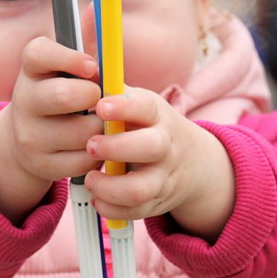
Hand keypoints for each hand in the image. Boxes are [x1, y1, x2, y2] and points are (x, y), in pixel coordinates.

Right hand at [0, 37, 101, 222]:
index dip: (69, 58)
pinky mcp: (42, 164)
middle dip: (92, 97)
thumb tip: (97, 5)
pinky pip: (83, 159)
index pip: (39, 54)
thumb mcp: (68, 68)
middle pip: (62, 95)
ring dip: (101, 127)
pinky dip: (97, 153)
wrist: (28, 140)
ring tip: (100, 122)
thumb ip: (87, 41)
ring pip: (81, 132)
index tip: (92, 67)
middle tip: (100, 99)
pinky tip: (93, 144)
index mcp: (31, 69)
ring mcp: (29, 135)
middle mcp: (24, 100)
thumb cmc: (61, 92)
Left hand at [83, 88, 234, 242]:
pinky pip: (135, 212)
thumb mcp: (140, 103)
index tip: (100, 106)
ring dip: (111, 186)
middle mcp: (165, 145)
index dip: (123, 106)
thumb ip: (112, 88)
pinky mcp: (156, 202)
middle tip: (90, 145)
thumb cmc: (150, 126)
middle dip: (117, 148)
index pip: (145, 107)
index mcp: (157, 115)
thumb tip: (83, 65)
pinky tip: (97, 196)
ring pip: (141, 187)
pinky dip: (112, 209)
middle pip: (150, 147)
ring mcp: (162, 176)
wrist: (193, 163)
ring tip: (91, 178)